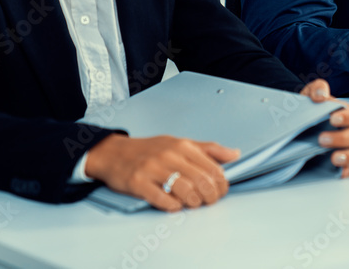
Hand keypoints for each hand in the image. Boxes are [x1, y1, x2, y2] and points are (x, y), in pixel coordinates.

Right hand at [85, 134, 239, 211]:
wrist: (114, 153)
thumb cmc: (150, 150)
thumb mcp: (180, 143)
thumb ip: (208, 149)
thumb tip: (235, 155)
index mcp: (183, 145)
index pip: (213, 167)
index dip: (221, 184)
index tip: (221, 191)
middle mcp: (169, 155)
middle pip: (202, 180)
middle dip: (211, 196)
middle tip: (209, 201)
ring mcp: (153, 169)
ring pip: (185, 190)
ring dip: (194, 202)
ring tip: (193, 204)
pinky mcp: (138, 182)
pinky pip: (161, 199)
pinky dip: (173, 206)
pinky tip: (175, 205)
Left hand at [300, 79, 348, 177]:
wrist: (294, 122)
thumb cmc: (308, 108)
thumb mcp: (309, 94)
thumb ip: (317, 88)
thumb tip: (321, 95)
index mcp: (344, 115)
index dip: (348, 117)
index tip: (333, 119)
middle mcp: (347, 131)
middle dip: (341, 139)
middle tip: (322, 139)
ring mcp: (344, 148)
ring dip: (347, 156)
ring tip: (333, 157)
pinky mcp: (336, 163)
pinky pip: (347, 169)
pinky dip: (344, 171)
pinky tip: (337, 171)